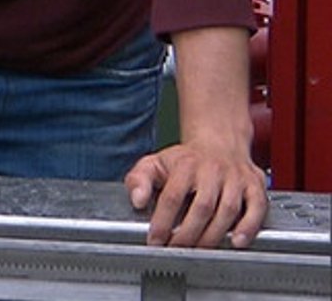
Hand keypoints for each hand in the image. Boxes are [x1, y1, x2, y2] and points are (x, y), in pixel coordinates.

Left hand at [124, 140, 267, 247]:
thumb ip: (139, 180)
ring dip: (214, 235)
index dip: (163, 221)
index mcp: (185, 165)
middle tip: (177, 250)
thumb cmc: (186, 160)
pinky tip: (236, 242)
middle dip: (188, 234)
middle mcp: (213, 170)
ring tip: (199, 250)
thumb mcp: (155, 163)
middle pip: (202, 207)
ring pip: (228, 210)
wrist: (220, 143)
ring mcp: (236, 178)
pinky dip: (248, 227)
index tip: (155, 240)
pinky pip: (256, 208)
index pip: (172, 196)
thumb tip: (137, 200)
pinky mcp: (255, 186)